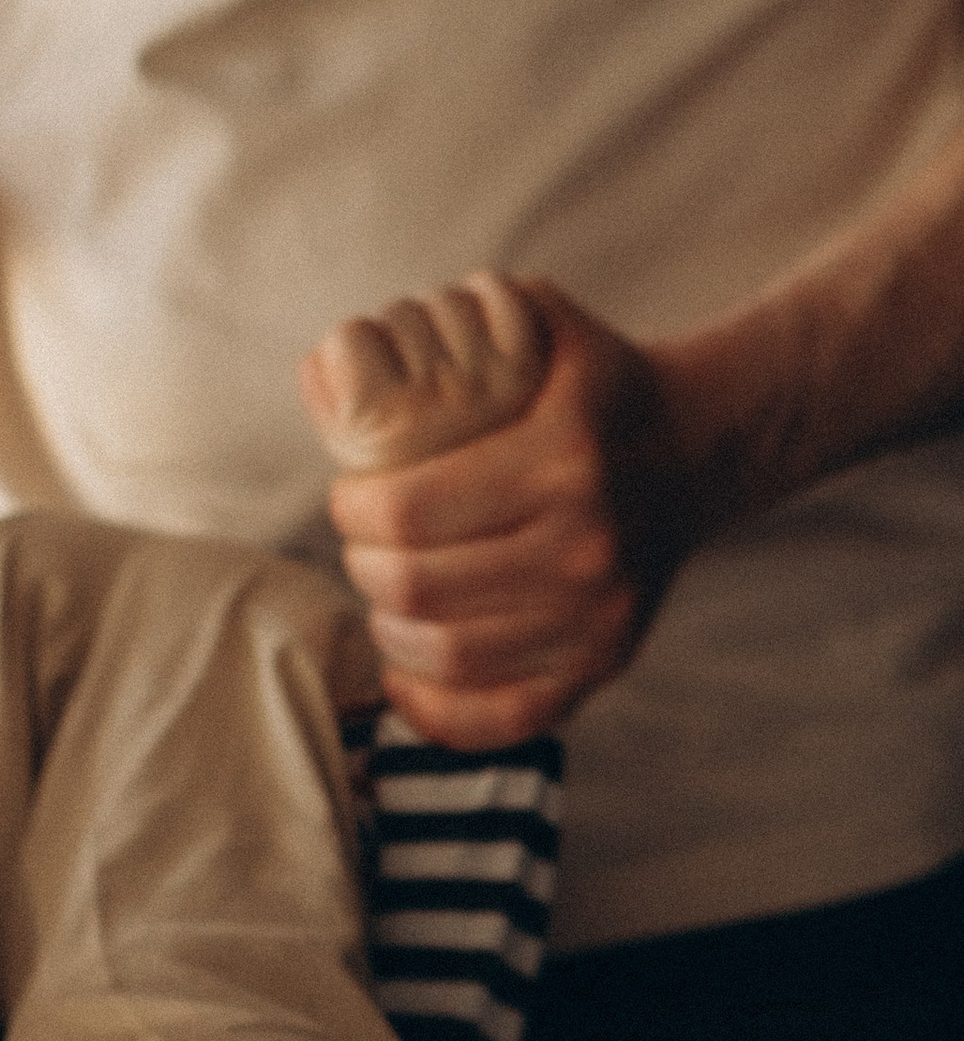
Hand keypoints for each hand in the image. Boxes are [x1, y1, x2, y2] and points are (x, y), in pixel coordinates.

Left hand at [325, 278, 707, 746]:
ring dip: (389, 629)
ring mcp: (599, 615)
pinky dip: (435, 707)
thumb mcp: (545, 325)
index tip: (349, 496)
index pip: (408, 509)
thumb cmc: (596, 388)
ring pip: (445, 654)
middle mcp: (586, 543)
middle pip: (416, 587)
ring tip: (386, 596)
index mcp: (564, 455)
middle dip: (365, 565)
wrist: (699, 446)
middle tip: (364, 544)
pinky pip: (500, 719)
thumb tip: (340, 361)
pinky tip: (407, 670)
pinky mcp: (605, 665)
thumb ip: (458, 321)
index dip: (352, 510)